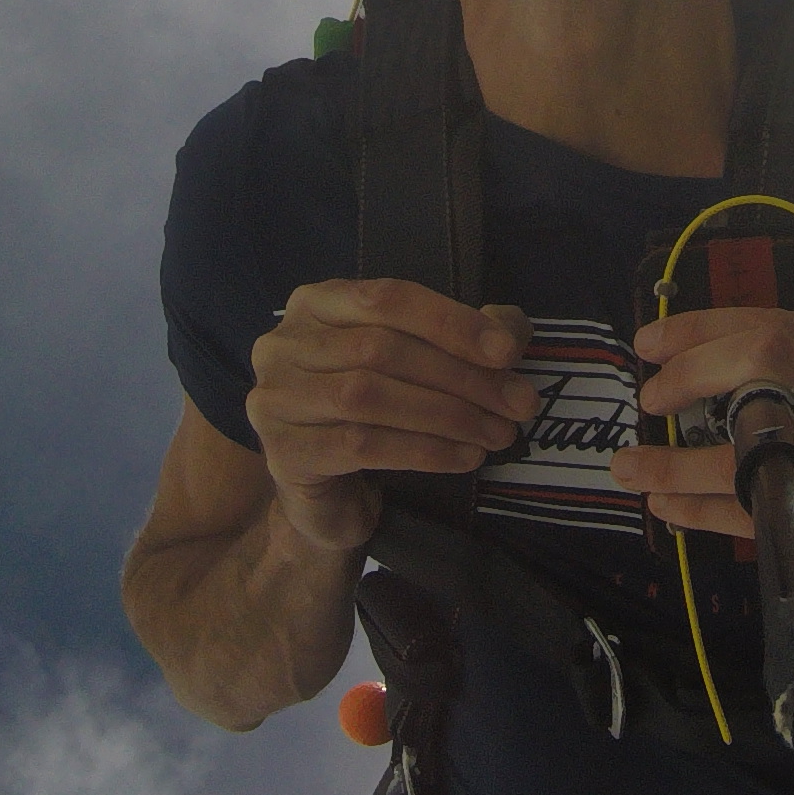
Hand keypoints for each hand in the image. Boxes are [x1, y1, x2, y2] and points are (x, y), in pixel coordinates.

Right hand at [244, 280, 537, 551]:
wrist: (326, 495)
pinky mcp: (283, 452)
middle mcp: (285, 344)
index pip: (387, 298)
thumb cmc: (374, 415)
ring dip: (447, 415)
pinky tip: (464, 458)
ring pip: (370, 397)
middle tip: (517, 404)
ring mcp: (276, 398)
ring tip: (497, 433)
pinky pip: (362, 445)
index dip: (451, 322)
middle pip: (381, 349)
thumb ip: (464, 338)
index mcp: (318, 304)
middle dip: (461, 377)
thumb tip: (508, 335)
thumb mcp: (419, 365)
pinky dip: (423, 450)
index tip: (507, 352)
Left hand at [613, 307, 793, 642]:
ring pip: (750, 451)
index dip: (707, 328)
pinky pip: (758, 516)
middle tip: (650, 397)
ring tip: (628, 463)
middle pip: (768, 363)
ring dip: (673, 458)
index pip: (784, 325)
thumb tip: (722, 366)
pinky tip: (668, 505)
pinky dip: (700, 509)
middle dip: (691, 373)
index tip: (653, 342)